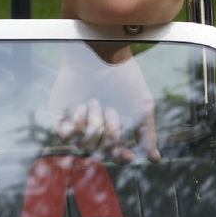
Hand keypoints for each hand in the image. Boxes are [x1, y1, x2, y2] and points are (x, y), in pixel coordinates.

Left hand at [48, 44, 159, 162]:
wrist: (100, 56)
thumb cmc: (123, 79)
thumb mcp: (141, 108)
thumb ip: (146, 134)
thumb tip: (155, 160)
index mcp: (113, 127)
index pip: (115, 154)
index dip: (121, 158)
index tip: (128, 154)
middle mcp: (94, 127)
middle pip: (101, 152)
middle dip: (110, 134)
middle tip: (112, 111)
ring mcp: (76, 122)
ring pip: (84, 146)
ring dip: (94, 126)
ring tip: (96, 103)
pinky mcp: (60, 116)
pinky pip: (66, 136)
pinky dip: (77, 124)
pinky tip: (82, 106)